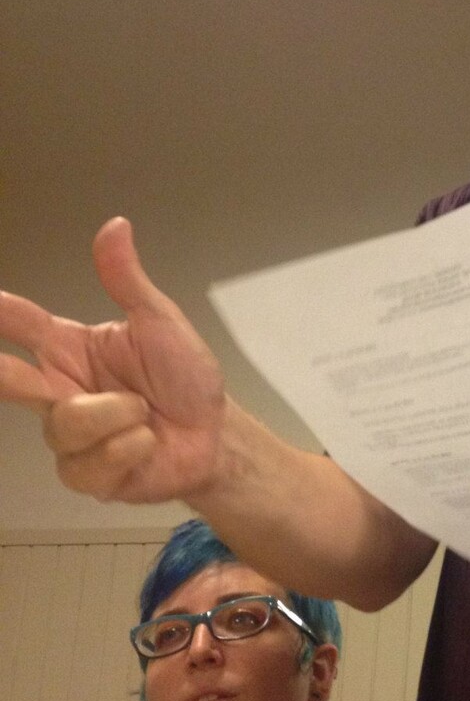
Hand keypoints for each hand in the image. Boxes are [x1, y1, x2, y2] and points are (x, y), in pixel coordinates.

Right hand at [0, 217, 225, 502]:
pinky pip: (89, 464)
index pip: (24, 325)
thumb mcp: (161, 323)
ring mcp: (71, 437)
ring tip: (146, 414)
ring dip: (117, 416)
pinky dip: (127, 450)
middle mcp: (62, 392)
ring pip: (66, 426)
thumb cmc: (186, 379)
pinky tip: (145, 445)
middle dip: (2, 377)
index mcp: (73, 350)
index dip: (1, 315)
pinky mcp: (87, 474)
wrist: (217, 435)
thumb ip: (128, 281)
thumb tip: (115, 226)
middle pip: (12, 382)